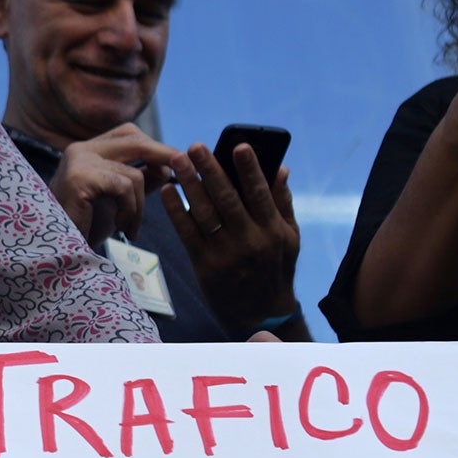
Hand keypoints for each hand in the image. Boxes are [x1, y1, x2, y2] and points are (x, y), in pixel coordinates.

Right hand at [45, 123, 177, 248]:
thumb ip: (140, 180)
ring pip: (133, 173)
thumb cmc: (85, 227)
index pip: (129, 134)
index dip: (156, 147)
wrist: (58, 251)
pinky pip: (124, 187)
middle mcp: (80, 149)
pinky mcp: (79, 178)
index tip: (175, 166)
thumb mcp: (118, 199)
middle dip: (163, 158)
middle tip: (182, 176)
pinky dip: (130, 210)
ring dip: (140, 205)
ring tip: (131, 226)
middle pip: (134, 140)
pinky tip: (122, 227)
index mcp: (87, 150)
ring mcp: (78, 161)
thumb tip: (169, 165)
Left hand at [160, 142, 303, 337]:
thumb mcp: (289, 237)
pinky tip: (168, 192)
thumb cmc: (276, 267)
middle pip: (227, 199)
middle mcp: (250, 240)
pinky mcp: (205, 265)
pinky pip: (187, 234)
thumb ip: (283, 202)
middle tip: (195, 147)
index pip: (260, 193)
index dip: (249, 169)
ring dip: (189, 185)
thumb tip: (280, 168)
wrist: (260, 311)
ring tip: (177, 161)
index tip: (239, 145)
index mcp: (273, 230)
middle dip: (210, 170)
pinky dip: (176, 211)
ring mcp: (226, 254)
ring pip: (205, 214)